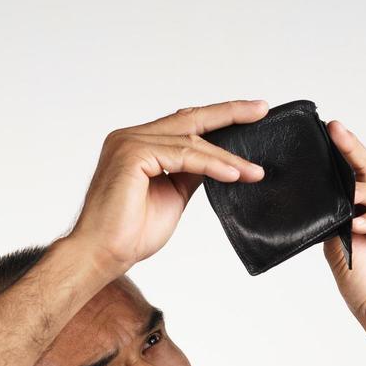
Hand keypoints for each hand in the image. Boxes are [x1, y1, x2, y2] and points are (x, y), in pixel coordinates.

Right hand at [67, 100, 268, 275]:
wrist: (104, 255)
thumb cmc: (130, 233)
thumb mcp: (173, 195)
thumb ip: (191, 173)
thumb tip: (220, 161)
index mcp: (137, 144)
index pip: (183, 123)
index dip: (218, 118)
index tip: (251, 114)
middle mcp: (130, 137)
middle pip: (189, 118)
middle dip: (229, 114)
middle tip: (261, 110)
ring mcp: (129, 142)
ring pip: (191, 141)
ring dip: (227, 157)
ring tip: (254, 171)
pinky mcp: (132, 154)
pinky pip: (183, 155)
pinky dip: (212, 165)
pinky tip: (234, 174)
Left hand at [319, 121, 365, 328]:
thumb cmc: (363, 281)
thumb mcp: (338, 244)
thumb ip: (335, 217)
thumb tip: (322, 193)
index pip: (356, 174)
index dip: (344, 152)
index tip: (328, 129)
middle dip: (353, 151)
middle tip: (336, 132)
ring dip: (362, 195)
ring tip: (346, 197)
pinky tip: (361, 224)